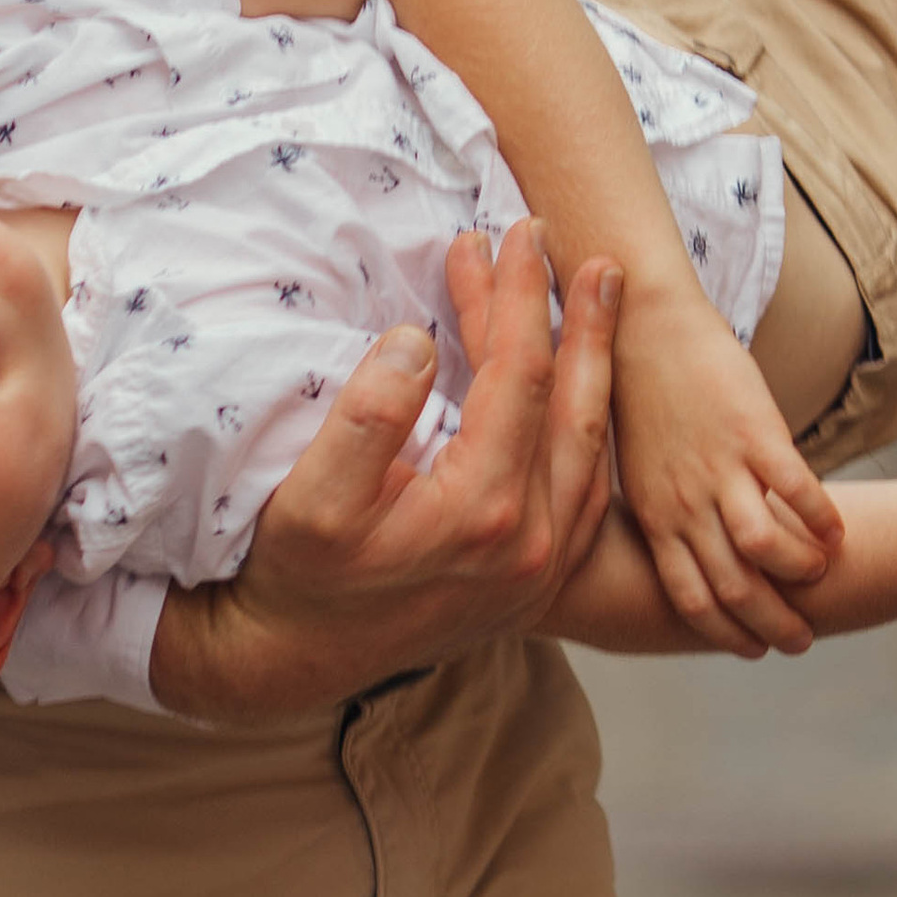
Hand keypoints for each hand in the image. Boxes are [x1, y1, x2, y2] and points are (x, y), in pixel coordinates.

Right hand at [147, 225, 611, 721]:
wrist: (298, 661)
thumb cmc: (299, 576)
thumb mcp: (310, 498)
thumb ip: (366, 417)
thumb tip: (416, 339)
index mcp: (483, 513)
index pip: (520, 377)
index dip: (516, 297)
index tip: (505, 235)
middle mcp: (532, 543)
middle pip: (572, 402)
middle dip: (571, 313)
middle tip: (563, 242)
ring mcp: (544, 567)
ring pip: (592, 444)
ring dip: (595, 361)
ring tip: (597, 292)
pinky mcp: (540, 579)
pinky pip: (590, 488)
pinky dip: (593, 423)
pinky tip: (587, 384)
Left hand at [609, 282, 844, 656]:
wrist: (641, 324)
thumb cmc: (641, 394)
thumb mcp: (640, 469)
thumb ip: (667, 510)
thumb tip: (694, 546)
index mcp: (654, 516)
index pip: (690, 598)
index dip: (725, 631)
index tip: (753, 648)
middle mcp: (685, 502)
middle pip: (735, 588)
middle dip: (773, 624)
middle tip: (801, 638)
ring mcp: (719, 468)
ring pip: (765, 549)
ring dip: (801, 572)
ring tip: (823, 574)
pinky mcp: (753, 431)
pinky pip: (798, 491)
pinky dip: (823, 519)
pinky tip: (839, 530)